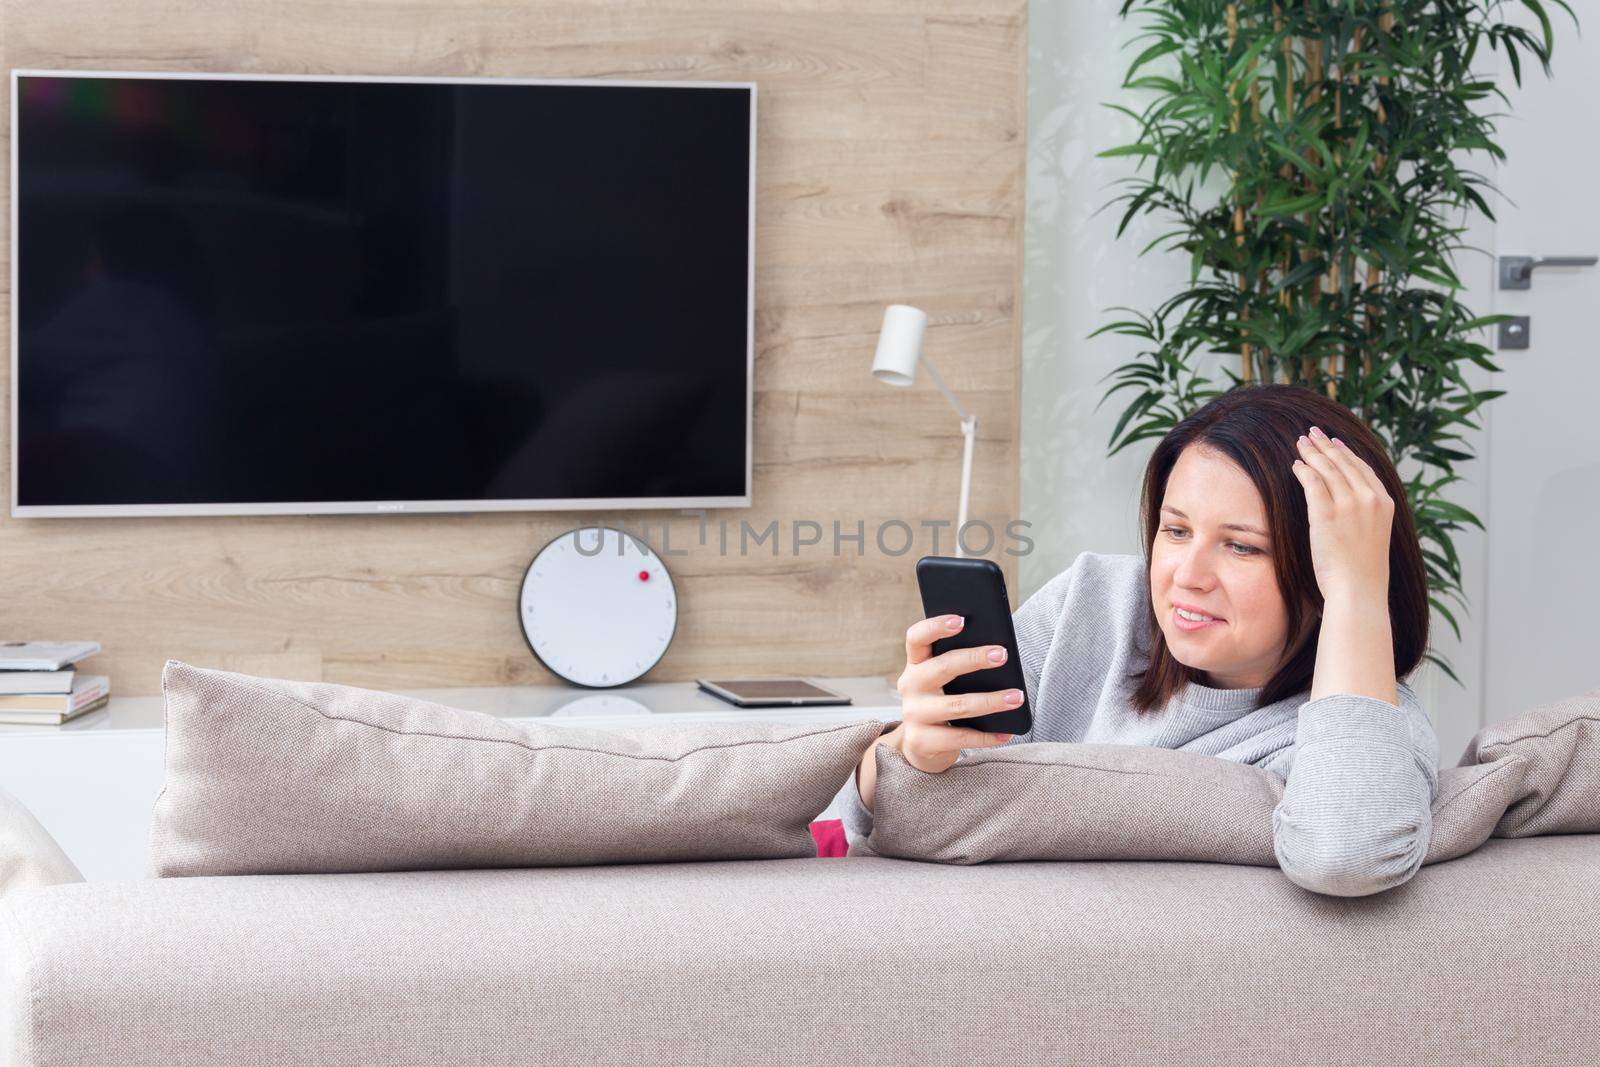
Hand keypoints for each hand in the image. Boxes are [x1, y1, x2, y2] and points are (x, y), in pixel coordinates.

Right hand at [891, 614, 1020, 773]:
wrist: (921, 746)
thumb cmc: (942, 702)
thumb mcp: (944, 682)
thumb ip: (959, 666)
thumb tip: (998, 652)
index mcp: (915, 664)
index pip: (917, 637)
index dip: (936, 626)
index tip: (961, 620)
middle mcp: (910, 686)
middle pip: (941, 667)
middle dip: (974, 659)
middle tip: (1003, 655)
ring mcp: (913, 714)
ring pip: (957, 705)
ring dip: (991, 701)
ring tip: (1016, 697)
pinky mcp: (921, 741)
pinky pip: (960, 737)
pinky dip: (986, 736)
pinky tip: (1006, 732)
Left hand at [1290, 425, 1393, 603]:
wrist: (1359, 589)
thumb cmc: (1363, 570)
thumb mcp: (1373, 535)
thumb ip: (1366, 514)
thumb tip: (1350, 503)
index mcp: (1385, 503)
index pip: (1363, 469)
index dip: (1346, 453)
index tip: (1335, 442)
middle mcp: (1370, 499)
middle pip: (1344, 463)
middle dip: (1326, 445)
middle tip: (1313, 432)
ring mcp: (1349, 505)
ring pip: (1327, 468)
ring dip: (1312, 453)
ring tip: (1301, 443)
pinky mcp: (1327, 514)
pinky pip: (1313, 483)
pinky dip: (1304, 471)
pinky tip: (1296, 464)